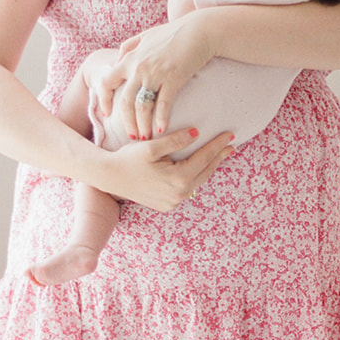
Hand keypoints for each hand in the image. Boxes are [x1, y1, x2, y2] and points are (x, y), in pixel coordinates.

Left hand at [99, 16, 214, 140]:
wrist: (200, 30)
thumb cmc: (175, 33)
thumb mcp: (147, 35)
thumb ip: (130, 46)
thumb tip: (119, 58)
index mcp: (130, 58)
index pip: (106, 81)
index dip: (104, 99)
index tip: (107, 113)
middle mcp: (139, 67)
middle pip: (125, 101)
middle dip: (126, 122)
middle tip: (131, 136)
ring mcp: (155, 74)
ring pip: (142, 106)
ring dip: (143, 125)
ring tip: (146, 138)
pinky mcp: (173, 79)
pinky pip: (163, 104)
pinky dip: (160, 119)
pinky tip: (161, 130)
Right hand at [100, 125, 232, 210]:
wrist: (109, 177)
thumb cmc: (128, 159)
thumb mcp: (152, 147)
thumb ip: (176, 140)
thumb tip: (196, 134)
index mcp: (178, 179)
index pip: (204, 158)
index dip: (217, 145)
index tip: (229, 135)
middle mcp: (179, 195)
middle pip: (205, 172)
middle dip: (218, 158)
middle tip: (230, 146)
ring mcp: (173, 203)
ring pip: (197, 183)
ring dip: (208, 168)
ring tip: (218, 156)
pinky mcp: (167, 205)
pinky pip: (187, 190)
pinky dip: (195, 178)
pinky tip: (198, 169)